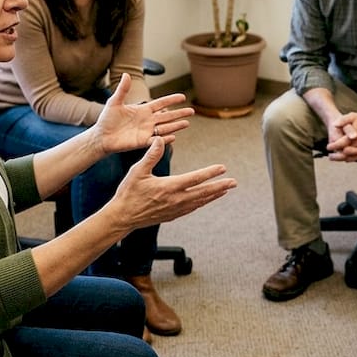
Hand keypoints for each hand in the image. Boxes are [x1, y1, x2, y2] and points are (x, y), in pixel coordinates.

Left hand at [93, 74, 193, 154]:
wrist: (101, 136)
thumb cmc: (107, 119)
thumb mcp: (114, 102)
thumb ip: (123, 89)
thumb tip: (127, 74)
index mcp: (142, 110)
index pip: (161, 103)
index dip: (171, 100)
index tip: (183, 97)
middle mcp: (147, 120)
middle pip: (167, 116)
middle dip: (179, 113)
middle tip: (192, 111)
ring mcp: (146, 131)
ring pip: (165, 128)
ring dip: (176, 126)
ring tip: (187, 123)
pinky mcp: (142, 142)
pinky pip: (156, 140)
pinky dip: (165, 139)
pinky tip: (174, 137)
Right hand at [105, 138, 236, 229]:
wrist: (122, 217)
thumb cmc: (128, 193)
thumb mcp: (137, 171)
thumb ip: (151, 155)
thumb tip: (161, 139)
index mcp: (168, 187)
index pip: (195, 179)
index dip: (210, 173)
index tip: (222, 168)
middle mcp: (175, 200)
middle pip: (203, 192)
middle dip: (220, 186)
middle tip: (233, 182)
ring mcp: (175, 210)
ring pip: (200, 202)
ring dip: (214, 195)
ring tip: (225, 190)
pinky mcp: (172, 215)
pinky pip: (192, 208)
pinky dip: (202, 203)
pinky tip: (207, 199)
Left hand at [324, 111, 356, 161]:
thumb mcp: (351, 116)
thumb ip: (342, 120)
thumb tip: (334, 125)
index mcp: (354, 135)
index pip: (342, 143)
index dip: (334, 146)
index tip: (328, 147)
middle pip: (347, 153)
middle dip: (337, 156)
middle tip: (330, 156)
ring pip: (352, 157)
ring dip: (342, 159)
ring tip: (334, 158)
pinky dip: (350, 159)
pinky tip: (345, 158)